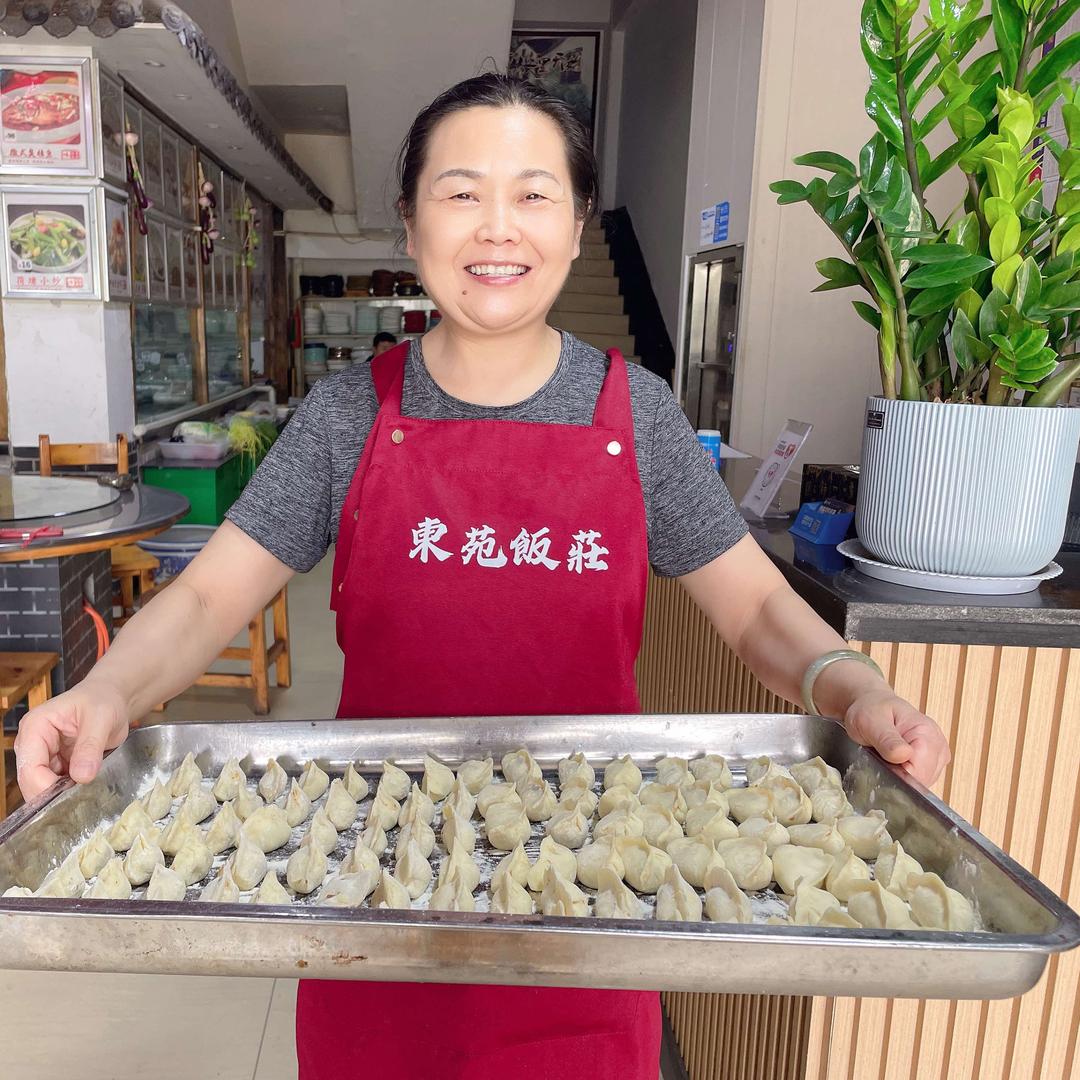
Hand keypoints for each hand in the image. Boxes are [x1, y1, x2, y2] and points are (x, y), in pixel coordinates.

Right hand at [14, 678, 129, 800]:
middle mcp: (31, 743)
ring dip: (62, 794)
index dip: (47, 787)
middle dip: (54, 793)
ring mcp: (41, 755)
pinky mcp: (53, 764)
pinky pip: (55, 786)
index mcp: (35, 726)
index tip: (72, 795)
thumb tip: (82, 776)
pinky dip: (68, 791)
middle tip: (82, 797)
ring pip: (42, 787)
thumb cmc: (103, 700)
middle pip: (31, 781)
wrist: (110, 699)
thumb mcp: (102, 718)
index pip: (29, 767)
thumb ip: (90, 746)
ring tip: (86, 789)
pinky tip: (84, 786)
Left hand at [842, 688, 950, 786]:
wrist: (872, 705)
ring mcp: (937, 755)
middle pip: (922, 781)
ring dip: (901, 776)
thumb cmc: (870, 711)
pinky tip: (894, 763)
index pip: (920, 773)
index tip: (882, 766)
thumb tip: (904, 755)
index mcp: (926, 733)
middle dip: (899, 777)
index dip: (898, 776)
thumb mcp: (870, 722)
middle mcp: (938, 745)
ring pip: (921, 784)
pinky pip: (920, 780)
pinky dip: (905, 776)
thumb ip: (887, 740)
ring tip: (887, 758)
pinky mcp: (932, 762)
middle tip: (881, 758)